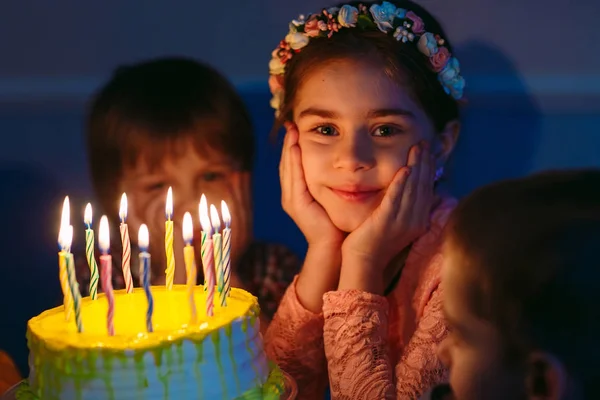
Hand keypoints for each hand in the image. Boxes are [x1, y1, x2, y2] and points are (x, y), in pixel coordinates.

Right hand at [279, 123, 343, 246]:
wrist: (335, 246)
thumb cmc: (338, 223)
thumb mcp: (333, 197)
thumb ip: (333, 182)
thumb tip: (344, 164)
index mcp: (298, 193)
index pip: (293, 165)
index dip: (293, 146)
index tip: (297, 128)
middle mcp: (291, 195)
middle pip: (287, 164)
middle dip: (289, 143)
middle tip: (291, 125)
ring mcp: (291, 200)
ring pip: (288, 168)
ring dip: (289, 149)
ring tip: (292, 131)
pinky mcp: (296, 204)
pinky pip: (294, 178)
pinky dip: (294, 162)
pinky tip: (296, 148)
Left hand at [339, 142, 435, 292]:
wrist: (364, 261)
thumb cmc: (375, 241)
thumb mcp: (394, 223)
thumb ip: (402, 207)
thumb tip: (408, 189)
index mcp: (418, 221)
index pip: (427, 190)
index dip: (428, 170)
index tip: (428, 153)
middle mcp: (414, 221)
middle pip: (423, 187)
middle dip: (425, 163)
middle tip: (424, 143)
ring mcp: (402, 222)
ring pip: (413, 190)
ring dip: (416, 167)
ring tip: (417, 149)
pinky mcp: (386, 223)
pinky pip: (396, 200)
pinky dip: (401, 184)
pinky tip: (404, 170)